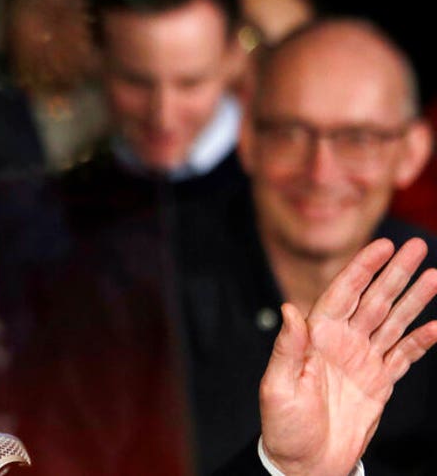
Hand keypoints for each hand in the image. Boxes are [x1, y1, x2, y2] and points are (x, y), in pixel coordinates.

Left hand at [260, 237, 436, 474]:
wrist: (304, 464)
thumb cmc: (283, 427)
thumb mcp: (278, 387)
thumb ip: (287, 349)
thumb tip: (290, 310)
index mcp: (316, 338)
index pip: (342, 293)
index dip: (362, 268)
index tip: (382, 245)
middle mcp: (341, 343)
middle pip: (373, 300)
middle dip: (395, 273)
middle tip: (417, 246)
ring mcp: (362, 360)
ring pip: (393, 321)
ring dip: (414, 299)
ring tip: (435, 275)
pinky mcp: (379, 382)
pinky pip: (405, 354)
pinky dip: (423, 340)